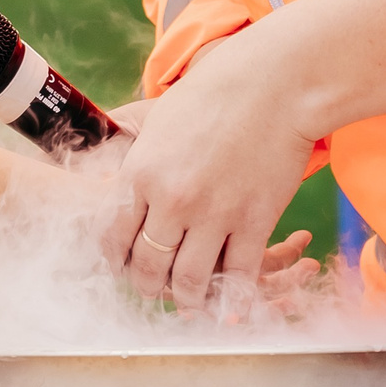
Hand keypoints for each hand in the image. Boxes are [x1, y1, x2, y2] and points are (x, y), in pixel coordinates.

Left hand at [98, 0, 385, 307]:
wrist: (274, 85)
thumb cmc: (215, 94)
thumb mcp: (158, 120)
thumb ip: (136, 151)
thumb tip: (111, 158)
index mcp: (141, 174)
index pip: (114, 237)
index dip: (117, 260)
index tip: (124, 267)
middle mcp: (172, 201)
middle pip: (148, 267)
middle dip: (148, 286)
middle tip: (155, 291)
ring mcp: (214, 215)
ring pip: (189, 280)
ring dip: (187, 298)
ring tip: (189, 301)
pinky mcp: (254, 222)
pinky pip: (238, 276)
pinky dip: (233, 296)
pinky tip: (230, 301)